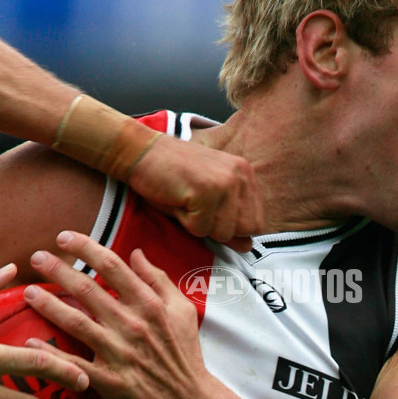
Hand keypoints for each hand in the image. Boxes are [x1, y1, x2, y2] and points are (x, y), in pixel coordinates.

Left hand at [25, 231, 209, 398]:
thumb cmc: (185, 356)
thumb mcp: (183, 311)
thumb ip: (160, 280)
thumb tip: (137, 253)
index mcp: (150, 304)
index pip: (112, 265)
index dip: (85, 247)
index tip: (64, 237)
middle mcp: (133, 324)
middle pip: (88, 288)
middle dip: (58, 269)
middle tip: (36, 257)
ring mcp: (120, 353)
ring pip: (76, 322)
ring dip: (48, 305)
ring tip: (28, 292)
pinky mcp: (110, 381)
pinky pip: (74, 364)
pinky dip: (50, 353)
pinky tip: (30, 342)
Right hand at [128, 135, 263, 251]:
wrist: (140, 151)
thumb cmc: (171, 175)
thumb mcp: (207, 200)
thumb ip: (230, 222)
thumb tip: (248, 247)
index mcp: (245, 174)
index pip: (257, 222)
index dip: (233, 228)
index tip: (211, 213)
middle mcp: (240, 175)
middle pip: (245, 230)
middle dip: (219, 229)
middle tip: (197, 208)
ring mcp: (224, 182)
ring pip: (223, 232)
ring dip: (200, 226)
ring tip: (186, 202)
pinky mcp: (206, 190)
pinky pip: (200, 228)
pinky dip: (185, 222)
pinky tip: (177, 200)